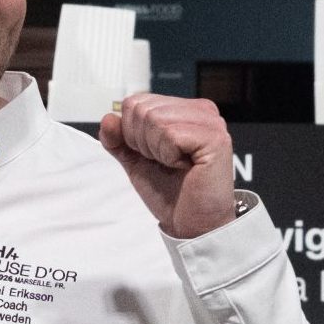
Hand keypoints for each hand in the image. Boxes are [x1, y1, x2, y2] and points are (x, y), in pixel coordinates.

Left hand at [97, 94, 238, 238]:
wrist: (192, 222)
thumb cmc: (170, 190)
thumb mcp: (134, 159)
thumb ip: (117, 138)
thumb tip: (108, 117)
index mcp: (184, 109)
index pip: (136, 101)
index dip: (131, 133)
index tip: (153, 154)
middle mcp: (201, 110)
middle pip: (142, 109)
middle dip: (142, 142)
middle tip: (165, 161)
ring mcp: (211, 122)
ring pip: (154, 120)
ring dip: (155, 150)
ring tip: (175, 164)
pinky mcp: (216, 138)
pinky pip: (170, 134)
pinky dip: (168, 156)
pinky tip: (186, 166)